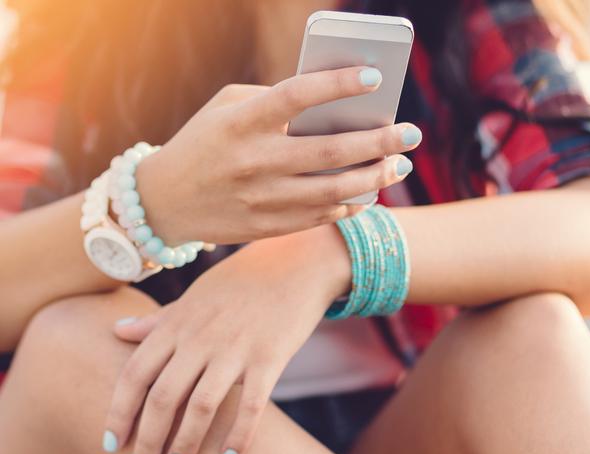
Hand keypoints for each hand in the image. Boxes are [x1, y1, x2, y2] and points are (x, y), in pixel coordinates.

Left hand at [104, 224, 350, 453]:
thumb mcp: (194, 295)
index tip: (111, 442)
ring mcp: (235, 348)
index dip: (119, 412)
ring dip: (185, 444)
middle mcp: (200, 337)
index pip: (135, 374)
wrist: (295, 264)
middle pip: (162, 397)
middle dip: (147, 440)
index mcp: (178, 323)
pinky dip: (239, 435)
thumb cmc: (241, 281)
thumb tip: (117, 330)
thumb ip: (158, 320)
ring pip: (200, 407)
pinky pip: (251, 405)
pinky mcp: (269, 358)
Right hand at [137, 66, 420, 244]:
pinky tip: (368, 193)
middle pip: (330, 151)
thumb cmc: (203, 143)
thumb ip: (272, 101)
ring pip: (333, 190)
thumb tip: (332, 104)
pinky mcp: (267, 227)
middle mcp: (254, 162)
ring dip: (375, 178)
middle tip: (411, 132)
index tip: (374, 77)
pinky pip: (320, 216)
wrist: (165, 202)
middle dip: (379, 141)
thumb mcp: (226, 109)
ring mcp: (262, 199)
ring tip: (400, 165)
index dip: (338, 84)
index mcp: (242, 122)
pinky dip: (350, 204)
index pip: (298, 96)